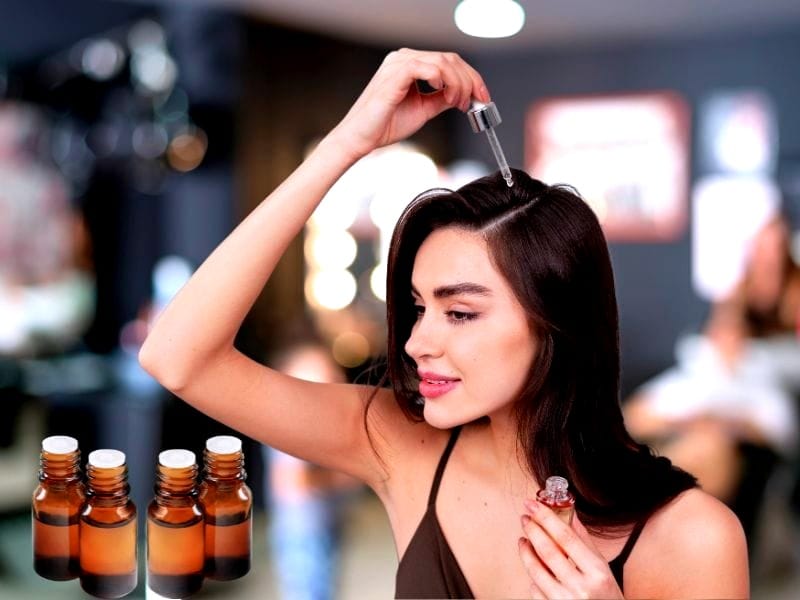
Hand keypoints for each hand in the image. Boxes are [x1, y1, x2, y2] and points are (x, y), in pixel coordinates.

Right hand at [330, 49, 489, 159]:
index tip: (482, 95)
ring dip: (459, 83)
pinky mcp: (396, 73)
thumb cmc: (384, 125)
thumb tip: (462, 95)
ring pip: (443, 62)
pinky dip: (443, 80)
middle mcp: (404, 59)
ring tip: (459, 103)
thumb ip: (441, 99)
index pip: (447, 62)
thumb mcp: (423, 110)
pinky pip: (428, 68)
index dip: (470, 77)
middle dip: (470, 80)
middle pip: (449, 59)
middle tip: (476, 100)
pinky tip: (445, 94)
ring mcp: (399, 63)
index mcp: (409, 65)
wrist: (362, 138)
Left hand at [518, 499, 623, 598]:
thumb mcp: (604, 569)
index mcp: (597, 573)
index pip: (566, 537)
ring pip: (536, 570)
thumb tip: (571, 515)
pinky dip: (533, 576)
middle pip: (548, 551)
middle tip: (525, 518)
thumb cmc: (607, 599)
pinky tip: (535, 568)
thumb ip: (585, 542)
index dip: (546, 517)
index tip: (533, 505)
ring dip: (525, 552)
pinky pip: (535, 590)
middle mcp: (582, 588)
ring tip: (524, 540)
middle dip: (532, 530)